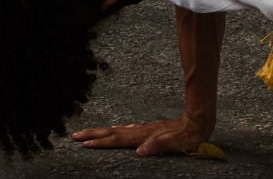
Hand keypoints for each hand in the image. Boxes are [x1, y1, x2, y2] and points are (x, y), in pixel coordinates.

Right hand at [72, 114, 210, 156]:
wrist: (197, 121)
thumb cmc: (186, 136)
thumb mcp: (174, 143)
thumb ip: (157, 145)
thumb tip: (140, 151)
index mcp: (143, 135)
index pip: (117, 139)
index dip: (101, 142)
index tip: (85, 143)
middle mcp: (140, 132)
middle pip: (112, 133)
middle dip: (93, 134)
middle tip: (75, 136)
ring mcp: (143, 130)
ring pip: (117, 131)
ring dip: (101, 132)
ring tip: (87, 134)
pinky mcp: (147, 131)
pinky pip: (125, 131)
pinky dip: (114, 132)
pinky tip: (114, 133)